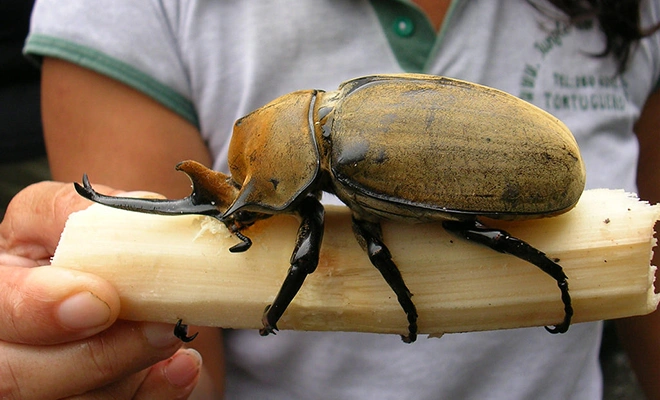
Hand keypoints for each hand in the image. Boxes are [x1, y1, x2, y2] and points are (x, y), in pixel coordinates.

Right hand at [0, 182, 201, 398]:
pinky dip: (154, 393)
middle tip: (160, 327)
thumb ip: (78, 213)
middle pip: (17, 377)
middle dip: (97, 355)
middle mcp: (2, 347)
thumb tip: (128, 218)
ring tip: (174, 335)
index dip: (40, 311)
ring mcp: (38, 385)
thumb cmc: (77, 245)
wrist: (107, 279)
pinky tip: (182, 368)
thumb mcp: (62, 215)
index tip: (102, 301)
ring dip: (131, 372)